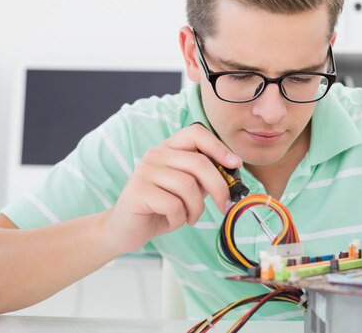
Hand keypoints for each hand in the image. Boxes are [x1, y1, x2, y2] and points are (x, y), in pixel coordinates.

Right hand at [103, 123, 241, 253]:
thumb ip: (205, 177)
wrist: (126, 229)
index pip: (196, 132)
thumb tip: (232, 170)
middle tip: (225, 205)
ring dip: (196, 208)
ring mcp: (145, 171)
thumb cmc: (161, 207)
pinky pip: (174, 204)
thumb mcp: (188, 189)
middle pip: (198, 162)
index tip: (235, 164)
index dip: (219, 147)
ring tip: (190, 217)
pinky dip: (180, 218)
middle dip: (218, 187)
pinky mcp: (138, 191)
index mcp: (169, 148)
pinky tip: (172, 220)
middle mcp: (156, 154)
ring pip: (188, 186)